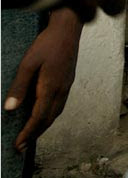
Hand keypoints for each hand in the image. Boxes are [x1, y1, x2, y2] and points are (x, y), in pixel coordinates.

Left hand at [3, 8, 81, 150]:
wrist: (68, 30)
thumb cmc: (47, 44)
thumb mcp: (28, 63)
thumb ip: (19, 87)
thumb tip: (9, 108)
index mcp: (51, 87)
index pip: (38, 117)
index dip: (27, 132)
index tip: (18, 145)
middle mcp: (61, 90)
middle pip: (49, 119)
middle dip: (35, 134)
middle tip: (22, 147)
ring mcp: (66, 85)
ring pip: (56, 113)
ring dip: (43, 126)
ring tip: (31, 135)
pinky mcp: (67, 81)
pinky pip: (59, 104)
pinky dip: (50, 115)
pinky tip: (44, 114)